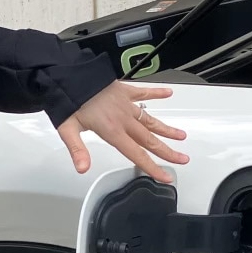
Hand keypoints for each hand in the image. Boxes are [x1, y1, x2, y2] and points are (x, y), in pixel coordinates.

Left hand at [58, 83, 189, 183]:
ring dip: (167, 129)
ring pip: (151, 120)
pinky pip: (144, 93)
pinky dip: (156, 93)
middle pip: (150, 140)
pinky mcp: (124, 91)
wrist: (69, 75)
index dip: (152, 167)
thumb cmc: (68, 102)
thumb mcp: (68, 129)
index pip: (136, 154)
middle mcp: (123, 119)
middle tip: (183, 159)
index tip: (166, 176)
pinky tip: (168, 93)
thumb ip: (77, 150)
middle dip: (168, 152)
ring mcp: (126, 104)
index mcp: (112, 131)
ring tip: (182, 136)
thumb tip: (83, 168)